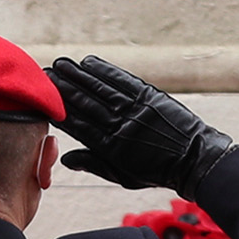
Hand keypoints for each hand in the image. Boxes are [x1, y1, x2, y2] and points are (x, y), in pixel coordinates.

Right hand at [47, 55, 236, 192]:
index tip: (43, 101)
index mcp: (112, 148)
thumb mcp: (123, 176)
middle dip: (64, 88)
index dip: (60, 111)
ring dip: (79, 75)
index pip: (79, 126)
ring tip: (61, 64)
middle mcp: (122, 126)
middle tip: (45, 75)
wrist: (195, 161)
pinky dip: (106, 70)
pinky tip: (90, 62)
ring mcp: (137, 109)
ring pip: (102, 89)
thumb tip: (65, 158)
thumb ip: (94, 164)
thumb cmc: (157, 172)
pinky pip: (123, 81)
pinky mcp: (151, 96)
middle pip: (86, 103)